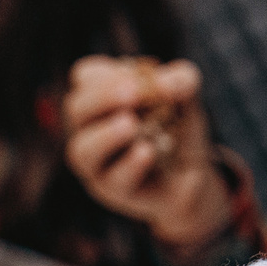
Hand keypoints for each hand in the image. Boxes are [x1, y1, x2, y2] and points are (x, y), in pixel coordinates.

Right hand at [60, 56, 230, 251]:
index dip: (106, 74)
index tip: (136, 76)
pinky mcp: (114, 191)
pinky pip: (115, 178)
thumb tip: (166, 84)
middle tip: (134, 93)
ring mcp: (97, 164)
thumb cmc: (176, 128)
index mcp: (100, 100)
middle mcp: (89, 131)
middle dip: (103, 97)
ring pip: (83, 150)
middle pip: (76, 108)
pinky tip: (147, 151)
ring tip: (131, 125)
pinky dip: (131, 163)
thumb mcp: (185, 97)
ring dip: (106, 135)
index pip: (84, 77)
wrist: (190, 175)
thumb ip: (180, 81)